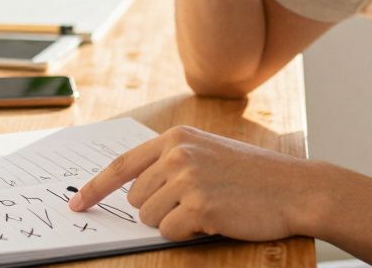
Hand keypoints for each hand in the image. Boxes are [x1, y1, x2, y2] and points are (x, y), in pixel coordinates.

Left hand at [68, 126, 315, 241]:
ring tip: (208, 208)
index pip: (122, 165)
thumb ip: (171, 160)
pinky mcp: (199, 206)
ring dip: (174, 222)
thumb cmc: (252, 175)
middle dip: (158, 208)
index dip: (95, 189)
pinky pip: (171, 232)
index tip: (77, 205)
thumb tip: (131, 187)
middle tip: (195, 203)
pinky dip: (189, 233)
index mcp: (176, 137)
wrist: (295, 188)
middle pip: (136, 199)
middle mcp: (177, 154)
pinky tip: (214, 219)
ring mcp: (187, 179)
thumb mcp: (208, 151)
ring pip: (150, 218)